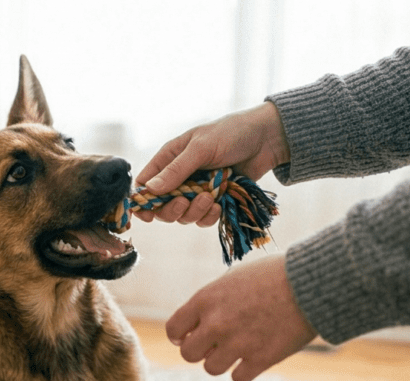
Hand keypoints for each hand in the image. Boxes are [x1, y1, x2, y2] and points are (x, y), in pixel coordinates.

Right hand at [134, 102, 289, 225]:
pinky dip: (209, 216)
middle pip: (162, 206)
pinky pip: (203, 219)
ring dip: (194, 212)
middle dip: (171, 210)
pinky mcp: (215, 200)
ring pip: (183, 216)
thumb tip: (149, 189)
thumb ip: (176, 170)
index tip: (145, 214)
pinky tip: (219, 205)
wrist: (267, 139)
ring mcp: (197, 190)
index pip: (145, 184)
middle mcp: (180, 177)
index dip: (142, 201)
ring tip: (210, 198)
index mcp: (170, 159)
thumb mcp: (201, 147)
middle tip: (185, 202)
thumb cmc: (231, 133)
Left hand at [165, 254, 317, 380]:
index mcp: (205, 300)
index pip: (174, 330)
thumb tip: (196, 325)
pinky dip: (244, 370)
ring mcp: (238, 343)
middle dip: (200, 350)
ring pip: (211, 368)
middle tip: (214, 345)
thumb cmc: (272, 276)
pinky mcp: (261, 359)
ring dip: (222, 360)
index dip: (181, 335)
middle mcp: (216, 324)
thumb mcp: (233, 279)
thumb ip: (211, 302)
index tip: (191, 335)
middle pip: (188, 354)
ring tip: (238, 347)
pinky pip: (237, 377)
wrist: (311, 283)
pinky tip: (255, 356)